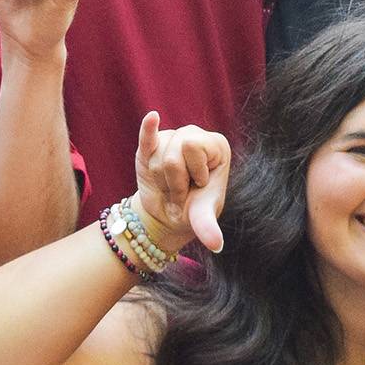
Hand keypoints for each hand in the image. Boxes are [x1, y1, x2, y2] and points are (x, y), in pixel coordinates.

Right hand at [131, 111, 228, 253]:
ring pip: (156, 158)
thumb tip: (216, 245)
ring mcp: (171, 138)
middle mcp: (195, 135)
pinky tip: (152, 119)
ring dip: (161, 180)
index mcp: (217, 145)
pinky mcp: (149, 146)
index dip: (192, 174)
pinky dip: (148, 130)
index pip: (193, 148)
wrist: (169, 215)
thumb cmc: (193, 210)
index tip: (197, 185)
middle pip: (173, 155)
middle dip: (174, 181)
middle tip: (181, 191)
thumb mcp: (201, 216)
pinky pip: (147, 137)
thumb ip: (207, 226)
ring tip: (170, 187)